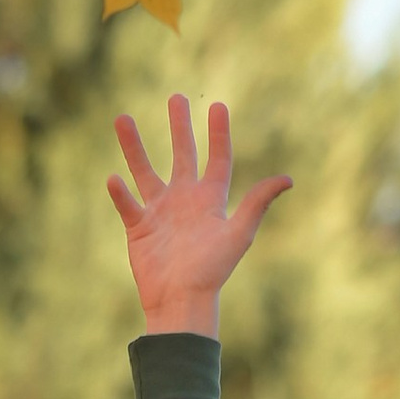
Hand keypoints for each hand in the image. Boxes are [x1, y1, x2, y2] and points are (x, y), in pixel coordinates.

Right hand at [105, 94, 290, 336]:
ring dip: (134, 147)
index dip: (218, 133)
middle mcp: (185, 200)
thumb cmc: (212, 270)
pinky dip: (120, 193)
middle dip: (178, 127)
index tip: (217, 106)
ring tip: (122, 119)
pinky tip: (113, 178)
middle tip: (175, 98)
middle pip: (182, 155)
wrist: (181, 300)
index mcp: (211, 199)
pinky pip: (127, 205)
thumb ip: (257, 203)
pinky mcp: (139, 229)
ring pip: (144, 171)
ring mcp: (160, 213)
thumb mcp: (238, 233)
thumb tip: (287, 179)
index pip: (217, 158)